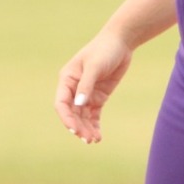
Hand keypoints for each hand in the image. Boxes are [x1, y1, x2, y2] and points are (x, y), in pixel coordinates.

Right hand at [54, 29, 134, 144]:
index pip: (62, 103)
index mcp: (67, 79)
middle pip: (72, 113)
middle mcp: (74, 88)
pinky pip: (93, 115)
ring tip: (94, 141)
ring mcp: (86, 94)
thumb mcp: (95, 66)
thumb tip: (78, 104)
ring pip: (82, 117)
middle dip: (78, 127)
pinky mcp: (98, 97)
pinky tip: (98, 135)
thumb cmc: (104, 50)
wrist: (121, 42)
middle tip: (88, 140)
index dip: (67, 118)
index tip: (75, 130)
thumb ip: (86, 85)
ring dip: (86, 129)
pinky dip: (94, 125)